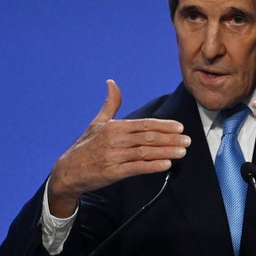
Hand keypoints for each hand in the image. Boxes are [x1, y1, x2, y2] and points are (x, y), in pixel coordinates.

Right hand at [47, 80, 190, 216]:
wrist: (68, 171)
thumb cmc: (86, 145)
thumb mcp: (97, 122)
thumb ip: (110, 104)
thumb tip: (111, 82)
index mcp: (114, 127)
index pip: (144, 124)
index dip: (163, 126)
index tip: (179, 128)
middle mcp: (114, 140)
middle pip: (148, 138)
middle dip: (170, 139)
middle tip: (187, 140)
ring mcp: (113, 157)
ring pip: (145, 153)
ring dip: (166, 152)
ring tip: (182, 152)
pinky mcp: (112, 173)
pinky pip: (136, 168)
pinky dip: (152, 166)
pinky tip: (166, 164)